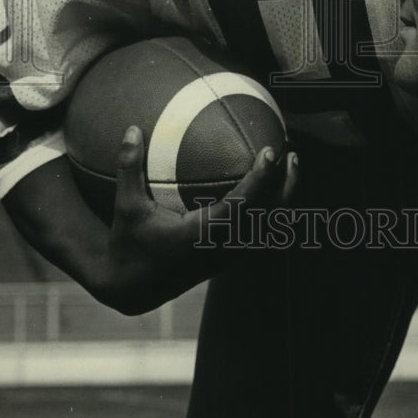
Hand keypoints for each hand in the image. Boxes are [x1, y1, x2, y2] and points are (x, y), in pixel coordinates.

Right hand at [104, 125, 297, 313]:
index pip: (242, 205)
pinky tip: (273, 190)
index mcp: (202, 235)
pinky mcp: (229, 260)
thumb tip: (131, 129)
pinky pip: (262, 236)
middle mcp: (222, 248)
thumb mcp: (125, 206)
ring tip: (291, 168)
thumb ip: (129, 168)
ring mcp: (229, 257)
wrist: (132, 288)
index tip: (270, 151)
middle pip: (270, 219)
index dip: (260, 179)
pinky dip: (274, 212)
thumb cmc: (128, 244)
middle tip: (292, 154)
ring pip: (271, 230)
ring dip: (285, 199)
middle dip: (287, 187)